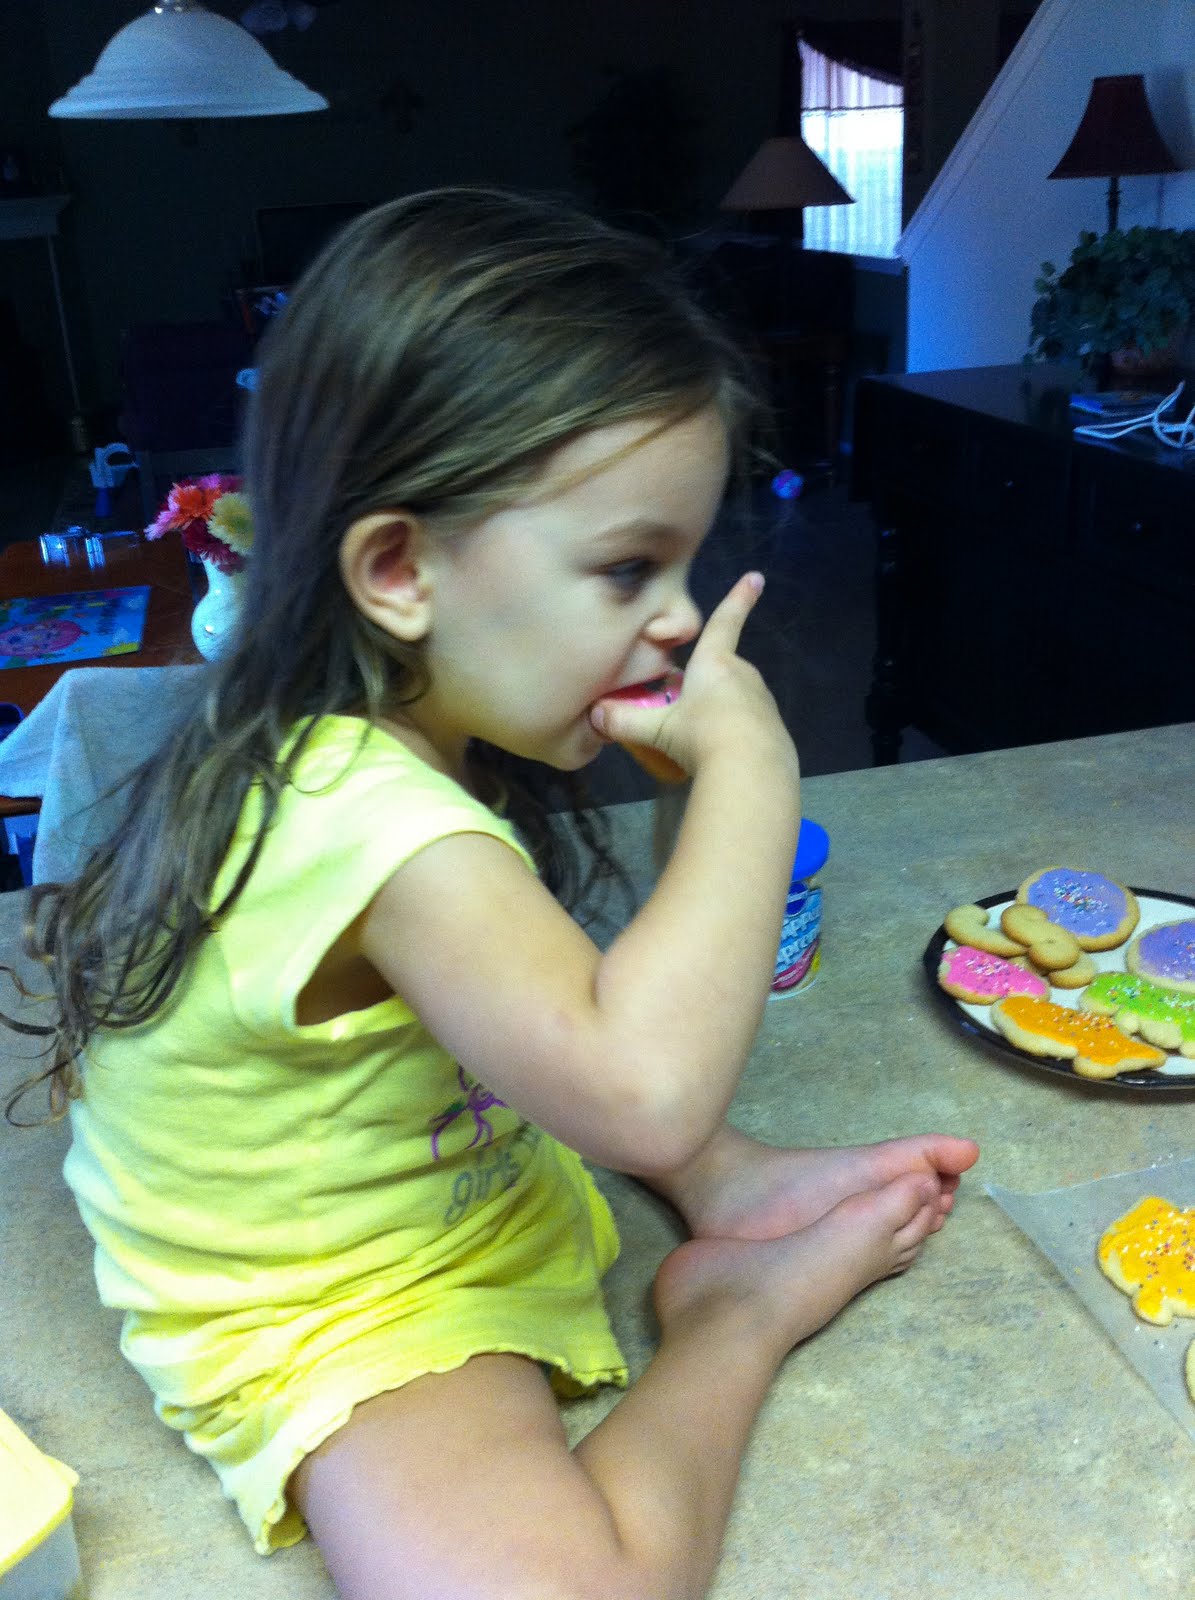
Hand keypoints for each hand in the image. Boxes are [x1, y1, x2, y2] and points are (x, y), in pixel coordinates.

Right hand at [591, 573, 792, 778]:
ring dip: (720, 712)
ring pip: (736, 699)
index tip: (756, 577)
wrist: (751, 771)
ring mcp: (762, 703)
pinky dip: (736, 735)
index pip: (724, 623)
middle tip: (685, 711)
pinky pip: (749, 726)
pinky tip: (722, 756)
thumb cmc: (702, 736)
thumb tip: (595, 716)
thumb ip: (626, 722)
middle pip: (722, 671)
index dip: (738, 599)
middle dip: (705, 686)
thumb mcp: (659, 730)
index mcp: (715, 663)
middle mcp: (742, 676)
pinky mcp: (774, 730)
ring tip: (701, 741)